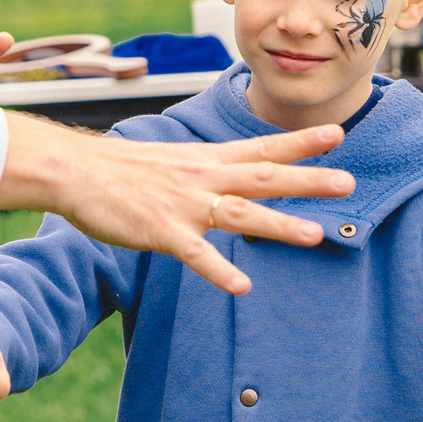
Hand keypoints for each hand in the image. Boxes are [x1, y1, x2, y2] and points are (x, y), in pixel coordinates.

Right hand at [0, 114, 348, 295]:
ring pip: (240, 215)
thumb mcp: (169, 162)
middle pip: (264, 178)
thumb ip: (202, 173)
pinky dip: (219, 270)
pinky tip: (243, 286)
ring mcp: (184, 204)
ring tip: (315, 235)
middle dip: (308, 180)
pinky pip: (196, 254)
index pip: (261, 148)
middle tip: (348, 182)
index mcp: (205, 161)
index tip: (337, 135)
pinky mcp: (161, 231)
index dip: (300, 143)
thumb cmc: (118, 171)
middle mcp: (202, 178)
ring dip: (279, 225)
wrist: (74, 171)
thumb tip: (226, 179)